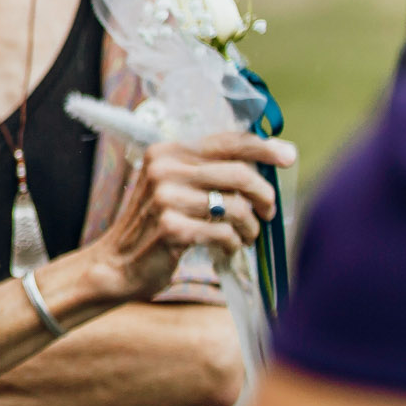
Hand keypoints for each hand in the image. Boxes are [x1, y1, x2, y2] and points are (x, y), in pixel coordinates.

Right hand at [83, 131, 295, 303]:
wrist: (116, 264)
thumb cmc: (154, 225)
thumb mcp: (172, 187)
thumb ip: (207, 171)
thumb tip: (263, 161)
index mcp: (166, 152)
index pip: (226, 141)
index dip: (264, 147)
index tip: (289, 156)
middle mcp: (164, 169)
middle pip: (240, 174)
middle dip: (264, 195)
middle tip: (268, 212)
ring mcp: (165, 199)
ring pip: (236, 207)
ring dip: (250, 226)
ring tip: (245, 235)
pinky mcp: (171, 228)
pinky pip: (224, 232)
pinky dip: (233, 243)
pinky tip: (227, 248)